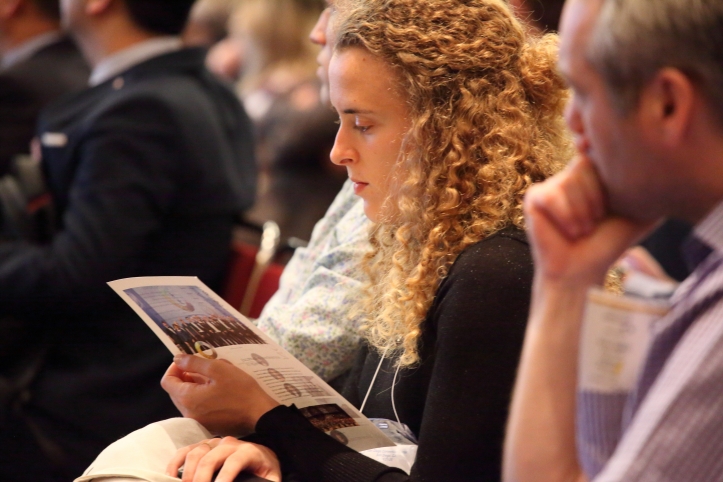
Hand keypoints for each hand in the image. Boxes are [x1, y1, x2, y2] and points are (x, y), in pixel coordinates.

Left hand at [161, 355, 279, 435]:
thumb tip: (177, 359)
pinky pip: (198, 408)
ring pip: (187, 400)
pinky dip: (202, 397)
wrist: (259, 414)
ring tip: (214, 378)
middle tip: (203, 368)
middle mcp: (188, 413)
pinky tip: (219, 391)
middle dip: (185, 376)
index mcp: (187, 398)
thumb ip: (194, 363)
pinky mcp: (209, 425)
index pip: (167, 381)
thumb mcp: (218, 369)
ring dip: (195, 386)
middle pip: (175, 391)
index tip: (188, 361)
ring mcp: (198, 421)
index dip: (174, 368)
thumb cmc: (240, 390)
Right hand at [166, 437, 280, 481]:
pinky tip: (170, 477)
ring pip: (195, 453)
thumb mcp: (270, 478)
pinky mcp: (203, 446)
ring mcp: (214, 443)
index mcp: (248, 451)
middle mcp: (229, 444)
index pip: (233, 463)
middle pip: (209, 459)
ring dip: (187, 474)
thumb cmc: (265, 470)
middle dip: (200, 480)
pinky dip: (175, 463)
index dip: (224, 478)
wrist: (263, 455)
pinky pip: (185, 450)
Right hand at [524, 155, 655, 288]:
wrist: (582, 270)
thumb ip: (649, 188)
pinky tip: (569, 232)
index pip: (600, 156)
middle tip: (595, 223)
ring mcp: (550, 184)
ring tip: (583, 230)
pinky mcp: (534, 198)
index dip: (605, 180)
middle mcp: (571, 174)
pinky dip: (565, 216)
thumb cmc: (608, 244)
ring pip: (568, 181)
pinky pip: (551, 195)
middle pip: (583, 165)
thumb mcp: (637, 213)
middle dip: (595, 198)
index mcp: (595, 173)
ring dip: (581, 211)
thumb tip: (666, 167)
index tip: (607, 208)